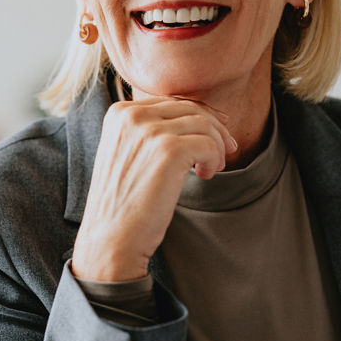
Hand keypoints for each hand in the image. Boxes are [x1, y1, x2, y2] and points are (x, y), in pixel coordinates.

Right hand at [71, 97, 236, 281]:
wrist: (111, 238)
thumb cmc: (124, 202)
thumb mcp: (128, 153)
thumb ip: (150, 131)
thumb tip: (200, 115)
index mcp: (119, 112)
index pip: (172, 102)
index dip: (200, 115)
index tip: (217, 133)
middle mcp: (131, 115)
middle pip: (190, 109)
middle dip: (215, 128)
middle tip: (229, 150)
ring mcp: (149, 131)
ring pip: (204, 125)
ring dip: (217, 147)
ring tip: (211, 169)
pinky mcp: (169, 150)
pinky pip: (209, 144)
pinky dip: (215, 160)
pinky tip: (205, 175)